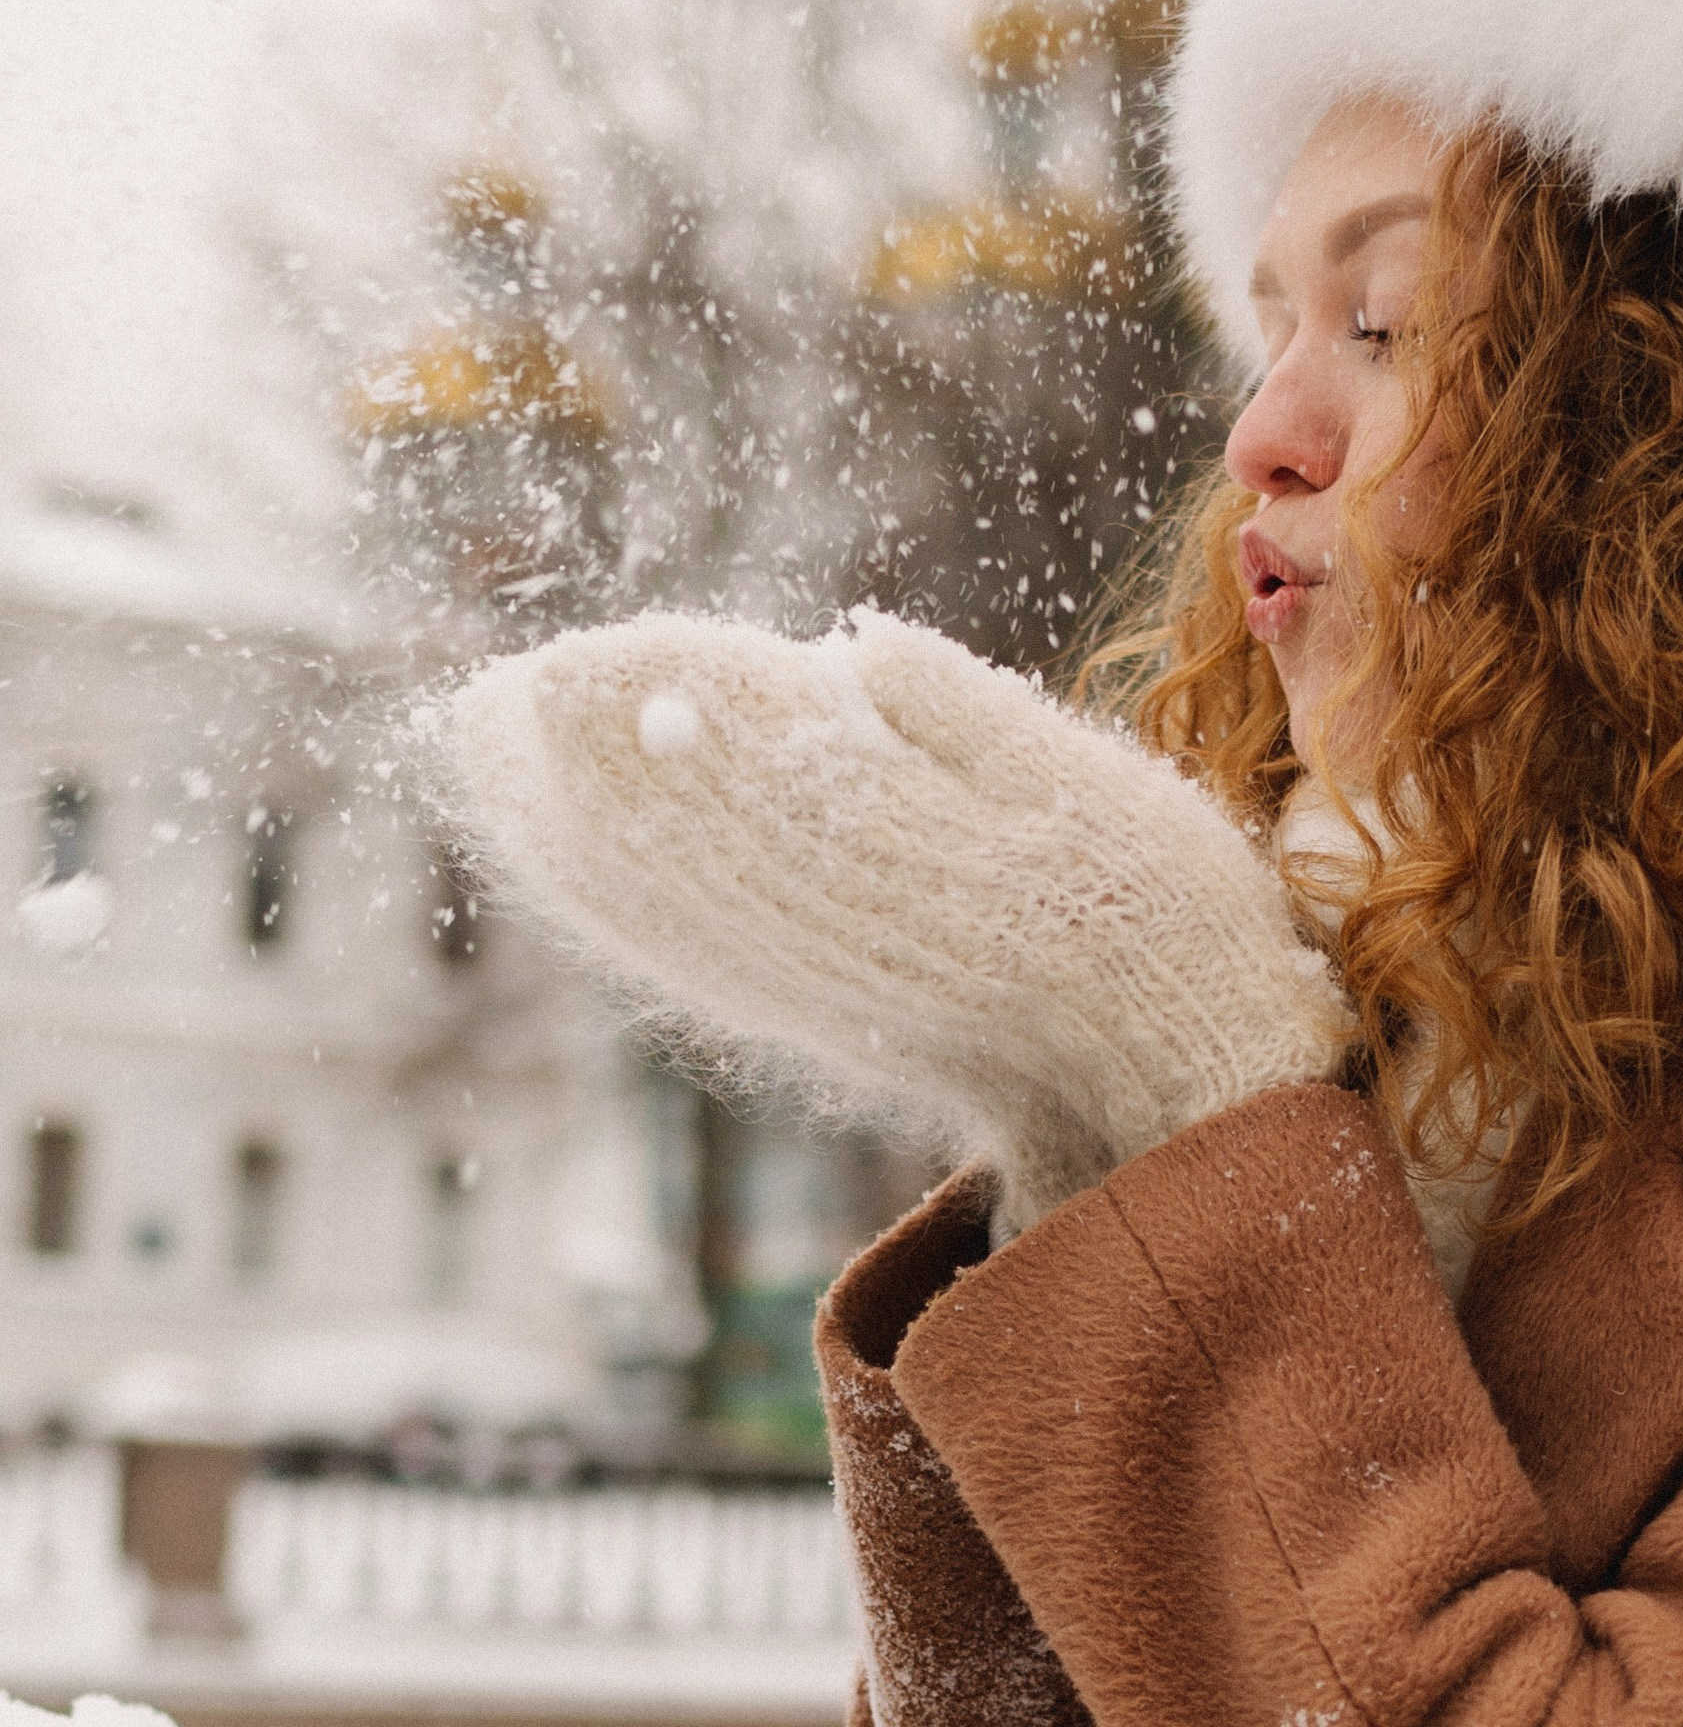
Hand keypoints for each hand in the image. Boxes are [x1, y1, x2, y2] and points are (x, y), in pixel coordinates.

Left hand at [435, 609, 1350, 1228]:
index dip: (665, 710)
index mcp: (913, 857)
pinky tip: (546, 842)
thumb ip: (974, 719)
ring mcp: (810, 977)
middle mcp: (839, 926)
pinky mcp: (802, 1006)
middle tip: (478, 697)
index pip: (756, 769)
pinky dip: (599, 888)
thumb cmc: (1152, 920)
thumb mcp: (1100, 799)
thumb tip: (848, 643)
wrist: (1161, 1083)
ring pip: (659, 892)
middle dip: (570, 765)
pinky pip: (676, 941)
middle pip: (677, 835)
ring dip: (556, 823)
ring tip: (478, 746)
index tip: (585, 659)